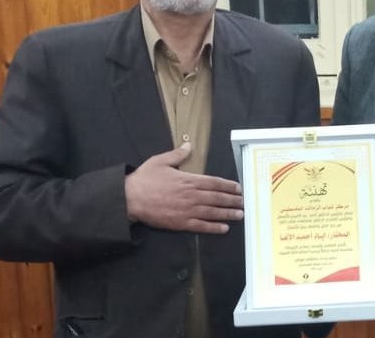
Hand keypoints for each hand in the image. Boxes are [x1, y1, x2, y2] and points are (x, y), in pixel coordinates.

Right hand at [124, 143, 243, 233]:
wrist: (129, 199)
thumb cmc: (145, 179)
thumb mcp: (161, 161)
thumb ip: (177, 154)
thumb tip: (189, 146)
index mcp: (189, 180)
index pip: (214, 182)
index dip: (228, 185)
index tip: (239, 188)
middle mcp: (191, 195)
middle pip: (217, 198)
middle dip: (232, 200)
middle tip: (244, 202)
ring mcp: (187, 210)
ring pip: (212, 212)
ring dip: (228, 214)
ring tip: (240, 215)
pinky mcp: (180, 223)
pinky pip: (200, 226)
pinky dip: (213, 228)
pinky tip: (224, 228)